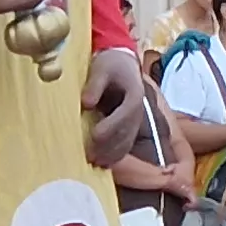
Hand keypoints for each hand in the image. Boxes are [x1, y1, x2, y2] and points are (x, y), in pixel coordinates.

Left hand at [81, 46, 152, 170]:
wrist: (122, 62)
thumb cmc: (110, 64)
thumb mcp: (101, 68)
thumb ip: (95, 85)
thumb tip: (86, 103)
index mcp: (135, 94)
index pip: (124, 114)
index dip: (110, 127)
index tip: (94, 136)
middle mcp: (139, 110)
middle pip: (126, 132)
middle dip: (110, 146)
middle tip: (92, 157)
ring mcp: (136, 120)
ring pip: (128, 141)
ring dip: (113, 154)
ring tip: (97, 164)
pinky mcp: (130, 126)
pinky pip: (126, 143)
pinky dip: (117, 154)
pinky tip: (106, 163)